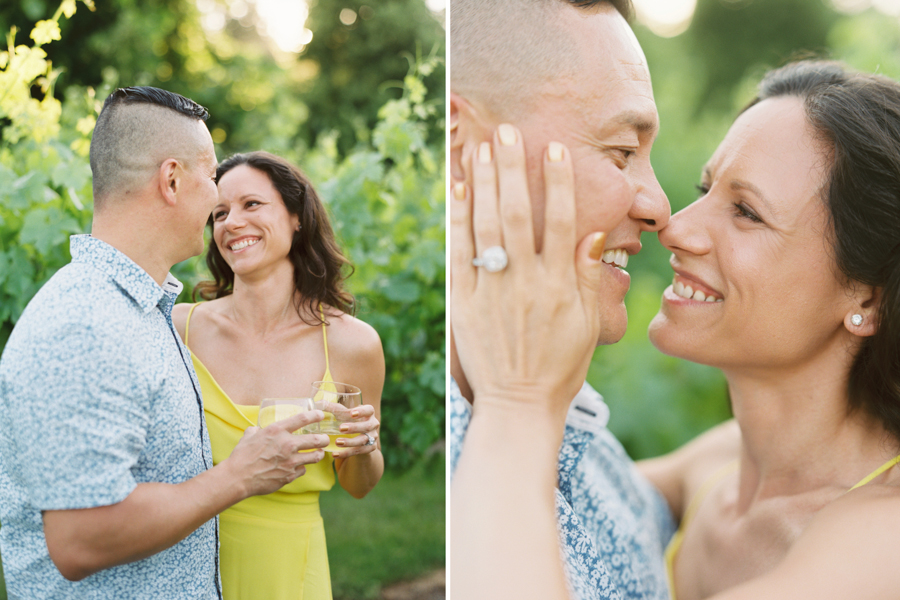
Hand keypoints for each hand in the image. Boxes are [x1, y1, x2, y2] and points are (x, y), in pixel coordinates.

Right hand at [226, 409, 328, 496]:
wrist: (238, 478)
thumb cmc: (241, 456)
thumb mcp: (248, 437)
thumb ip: (255, 431)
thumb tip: (255, 429)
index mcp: (277, 431)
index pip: (303, 419)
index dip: (315, 415)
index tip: (321, 415)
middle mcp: (287, 444)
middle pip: (317, 440)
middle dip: (324, 439)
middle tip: (325, 439)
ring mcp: (290, 461)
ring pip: (315, 456)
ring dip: (318, 454)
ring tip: (319, 453)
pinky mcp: (290, 475)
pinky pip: (302, 470)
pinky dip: (301, 468)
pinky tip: (299, 466)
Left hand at [331, 403, 379, 458]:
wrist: (358, 439)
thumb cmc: (349, 421)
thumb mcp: (343, 414)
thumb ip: (333, 408)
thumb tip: (318, 403)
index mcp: (368, 413)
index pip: (369, 410)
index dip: (362, 411)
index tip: (351, 413)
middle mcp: (373, 424)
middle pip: (367, 426)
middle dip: (354, 427)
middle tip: (340, 428)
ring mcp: (373, 437)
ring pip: (363, 440)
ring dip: (350, 442)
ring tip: (337, 442)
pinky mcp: (369, 448)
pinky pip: (359, 451)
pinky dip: (346, 453)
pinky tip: (335, 454)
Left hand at [450, 125, 630, 420]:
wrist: (520, 406)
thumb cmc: (561, 367)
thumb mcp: (589, 326)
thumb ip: (589, 278)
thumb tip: (594, 234)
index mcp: (560, 287)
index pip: (562, 223)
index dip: (558, 183)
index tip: (553, 149)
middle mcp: (525, 284)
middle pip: (518, 215)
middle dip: (512, 169)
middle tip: (506, 131)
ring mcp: (492, 293)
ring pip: (485, 228)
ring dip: (482, 185)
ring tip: (479, 148)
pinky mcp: (464, 304)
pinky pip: (459, 255)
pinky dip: (457, 221)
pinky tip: (457, 191)